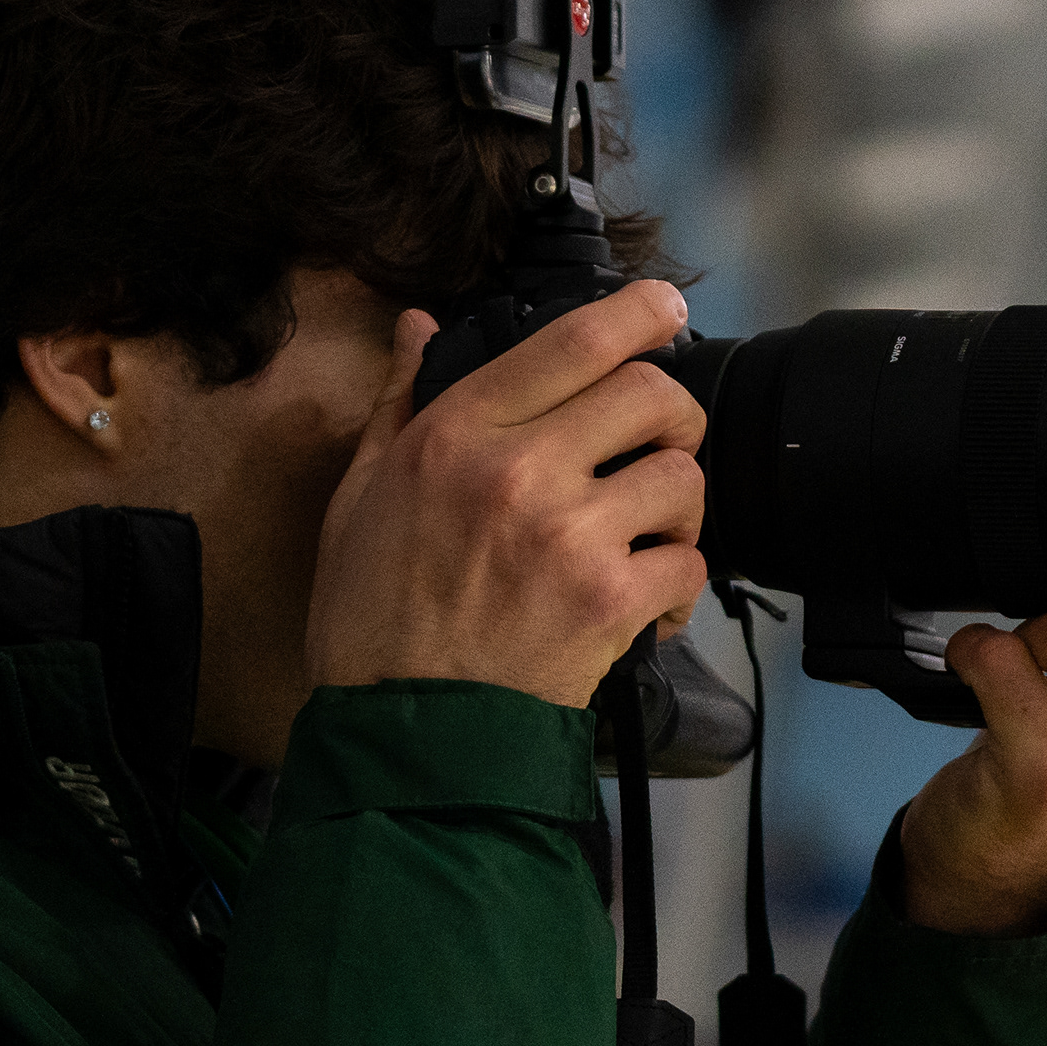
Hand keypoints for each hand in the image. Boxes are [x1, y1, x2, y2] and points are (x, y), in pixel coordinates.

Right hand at [308, 280, 710, 711]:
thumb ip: (397, 402)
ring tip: (646, 534)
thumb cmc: (372, 619)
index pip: (572, 341)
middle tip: (658, 444)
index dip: (637, 312)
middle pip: (650, 393)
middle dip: (671, 414)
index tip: (665, 309)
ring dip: (677, 504)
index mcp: (456, 433)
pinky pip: (687, 563)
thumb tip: (418, 326)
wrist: (399, 736)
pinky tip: (645, 602)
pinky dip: (678, 583)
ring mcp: (569, 537)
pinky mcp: (608, 603)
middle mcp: (519, 470)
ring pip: (681, 476)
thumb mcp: (359, 496)